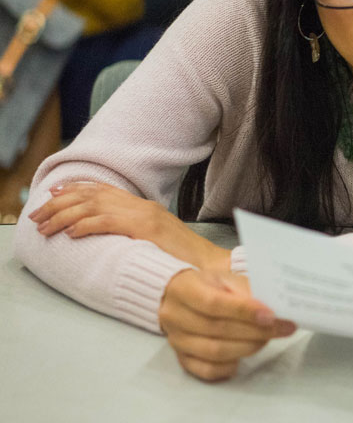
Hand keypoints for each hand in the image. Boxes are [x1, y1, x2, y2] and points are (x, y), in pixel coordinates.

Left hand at [27, 182, 229, 271]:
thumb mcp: (156, 241)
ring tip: (46, 226)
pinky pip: (108, 222)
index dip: (76, 190)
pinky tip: (70, 232)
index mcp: (145, 207)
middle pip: (94, 195)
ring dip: (64, 215)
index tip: (54, 193)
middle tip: (38, 213)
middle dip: (61, 202)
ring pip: (94, 207)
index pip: (105, 191)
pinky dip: (85, 225)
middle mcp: (143, 206)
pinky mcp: (146, 228)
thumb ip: (135, 233)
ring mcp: (145, 216)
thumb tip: (111, 237)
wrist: (210, 266)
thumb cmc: (184, 260)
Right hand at [159, 269, 294, 380]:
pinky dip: (229, 366)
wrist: (180, 296)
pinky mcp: (182, 359)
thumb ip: (245, 290)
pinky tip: (244, 357)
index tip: (271, 315)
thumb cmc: (209, 285)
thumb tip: (270, 310)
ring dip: (246, 347)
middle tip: (280, 328)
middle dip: (254, 330)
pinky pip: (207, 370)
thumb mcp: (225, 278)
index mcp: (185, 289)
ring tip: (267, 339)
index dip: (244, 311)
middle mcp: (175, 316)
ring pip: (213, 352)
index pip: (214, 303)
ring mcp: (177, 341)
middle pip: (217, 329)